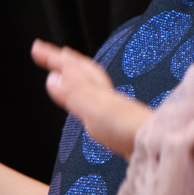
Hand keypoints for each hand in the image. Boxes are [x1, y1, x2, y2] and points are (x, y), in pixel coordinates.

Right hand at [34, 40, 148, 156]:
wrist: (157, 147)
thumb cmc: (128, 129)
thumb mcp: (94, 109)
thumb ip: (74, 94)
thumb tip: (52, 78)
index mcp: (97, 92)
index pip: (73, 69)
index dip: (54, 58)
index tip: (36, 47)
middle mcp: (107, 97)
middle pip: (85, 73)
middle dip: (68, 62)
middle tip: (56, 53)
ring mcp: (115, 110)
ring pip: (93, 87)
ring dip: (79, 77)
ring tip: (72, 76)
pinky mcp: (120, 126)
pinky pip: (99, 104)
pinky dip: (90, 98)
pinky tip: (92, 108)